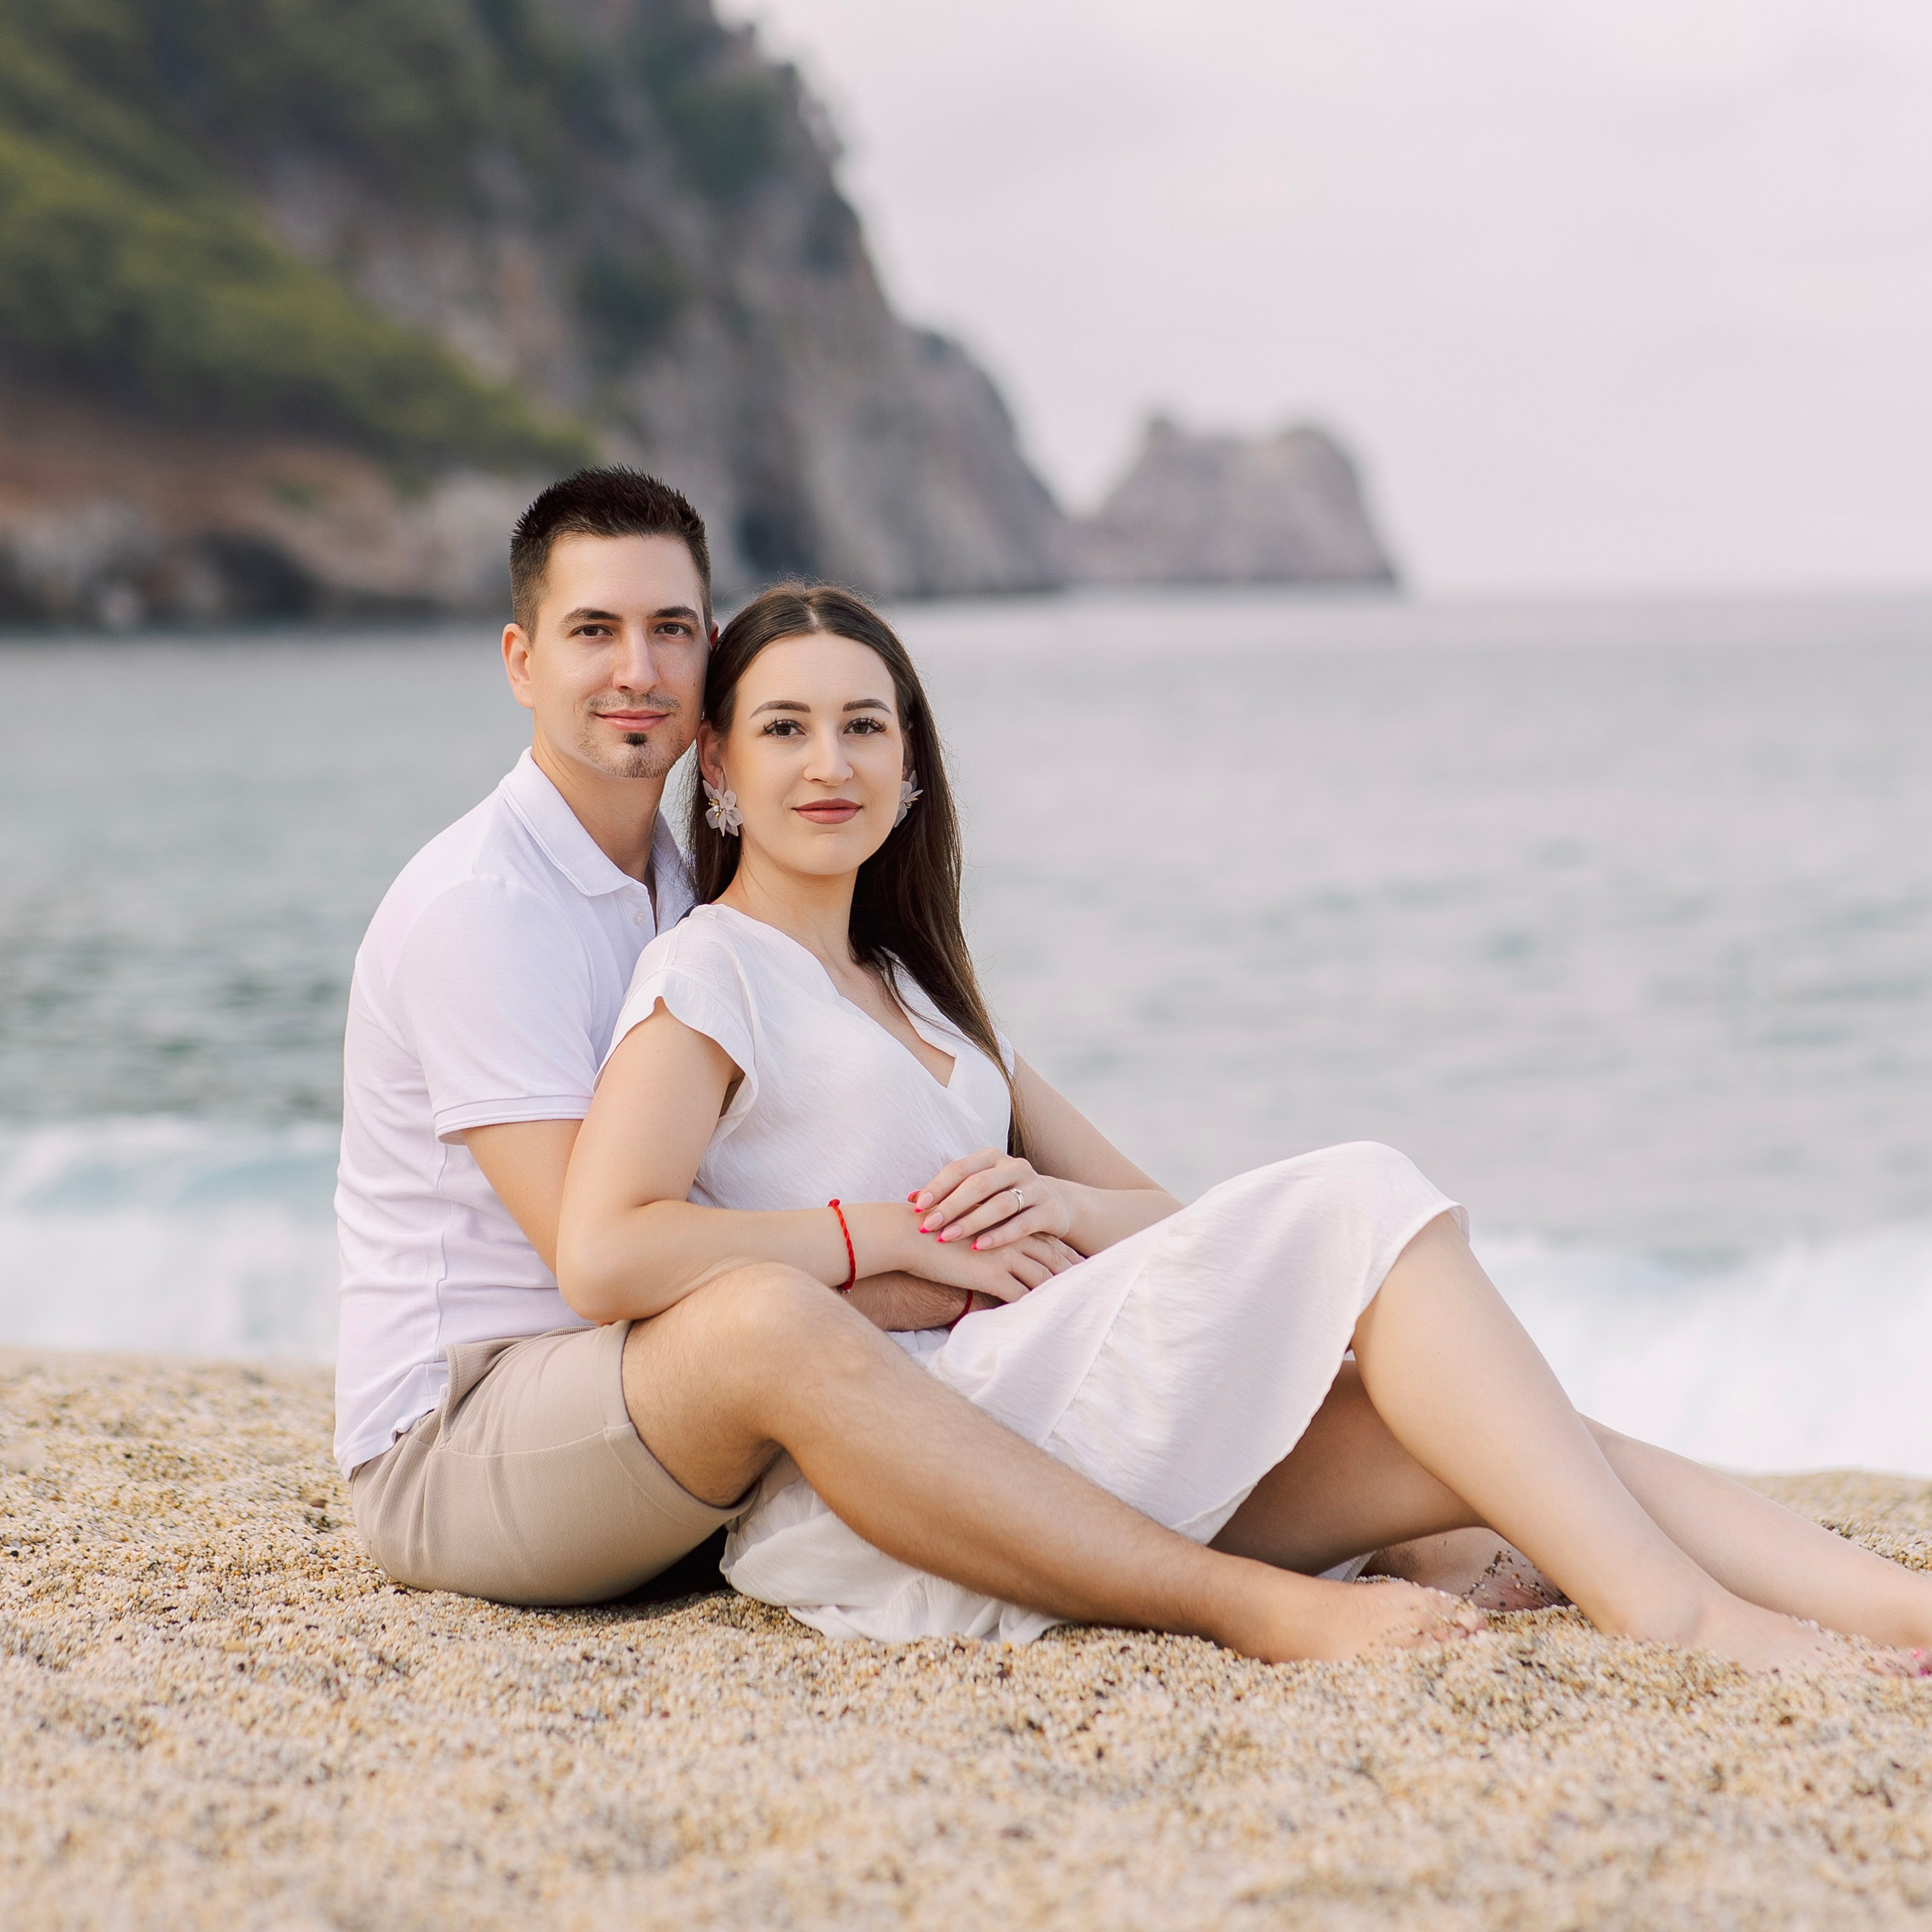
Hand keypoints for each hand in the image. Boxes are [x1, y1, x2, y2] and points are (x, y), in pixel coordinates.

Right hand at [899, 1216, 1077, 1303]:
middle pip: (1052, 1257)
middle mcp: (1011, 1236)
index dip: (1063, 1250)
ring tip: (1075, 1307)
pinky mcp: (992, 1276)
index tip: (1079, 1260)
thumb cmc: (927, 1230)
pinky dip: (1034, 1309)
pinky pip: (1021, 1297)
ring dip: (1060, 1294)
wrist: (908, 1234)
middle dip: (1072, 1271)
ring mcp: (1004, 1255)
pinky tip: (1044, 1321)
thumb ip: (979, 1232)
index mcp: (1005, 1221)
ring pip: (1043, 1279)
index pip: (1044, 1237)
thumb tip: (981, 1245)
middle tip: (1093, 1283)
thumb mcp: (960, 1223)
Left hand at [910, 1149, 1072, 1253]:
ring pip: (1000, 1204)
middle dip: (950, 1206)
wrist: (1056, 1205)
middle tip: (928, 1226)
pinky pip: (1022, 1224)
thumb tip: (910, 1199)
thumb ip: (949, 1192)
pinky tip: (979, 1247)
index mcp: (993, 1157)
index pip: (960, 1168)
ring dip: (971, 1222)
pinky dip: (1000, 1236)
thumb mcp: (979, 1190)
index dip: (937, 1187)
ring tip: (948, 1237)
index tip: (918, 1207)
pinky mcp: (1050, 1211)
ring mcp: (1035, 1188)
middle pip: (978, 1184)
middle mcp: (1015, 1167)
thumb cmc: (1003, 1198)